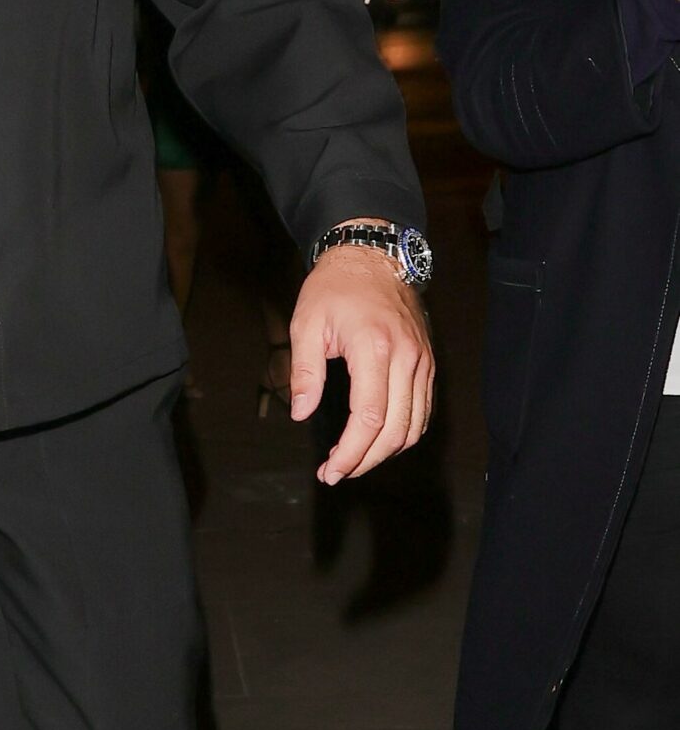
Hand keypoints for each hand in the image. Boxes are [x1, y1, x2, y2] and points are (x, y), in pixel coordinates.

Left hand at [288, 237, 432, 483]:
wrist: (373, 256)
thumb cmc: (334, 288)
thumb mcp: (306, 324)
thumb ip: (305, 372)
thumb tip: (302, 414)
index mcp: (374, 349)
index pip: (369, 418)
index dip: (350, 452)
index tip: (330, 470)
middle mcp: (406, 358)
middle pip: (396, 430)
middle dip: (365, 460)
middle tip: (336, 474)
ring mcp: (422, 362)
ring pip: (415, 425)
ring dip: (385, 452)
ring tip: (354, 462)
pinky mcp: (428, 363)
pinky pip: (423, 410)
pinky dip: (404, 433)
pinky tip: (378, 441)